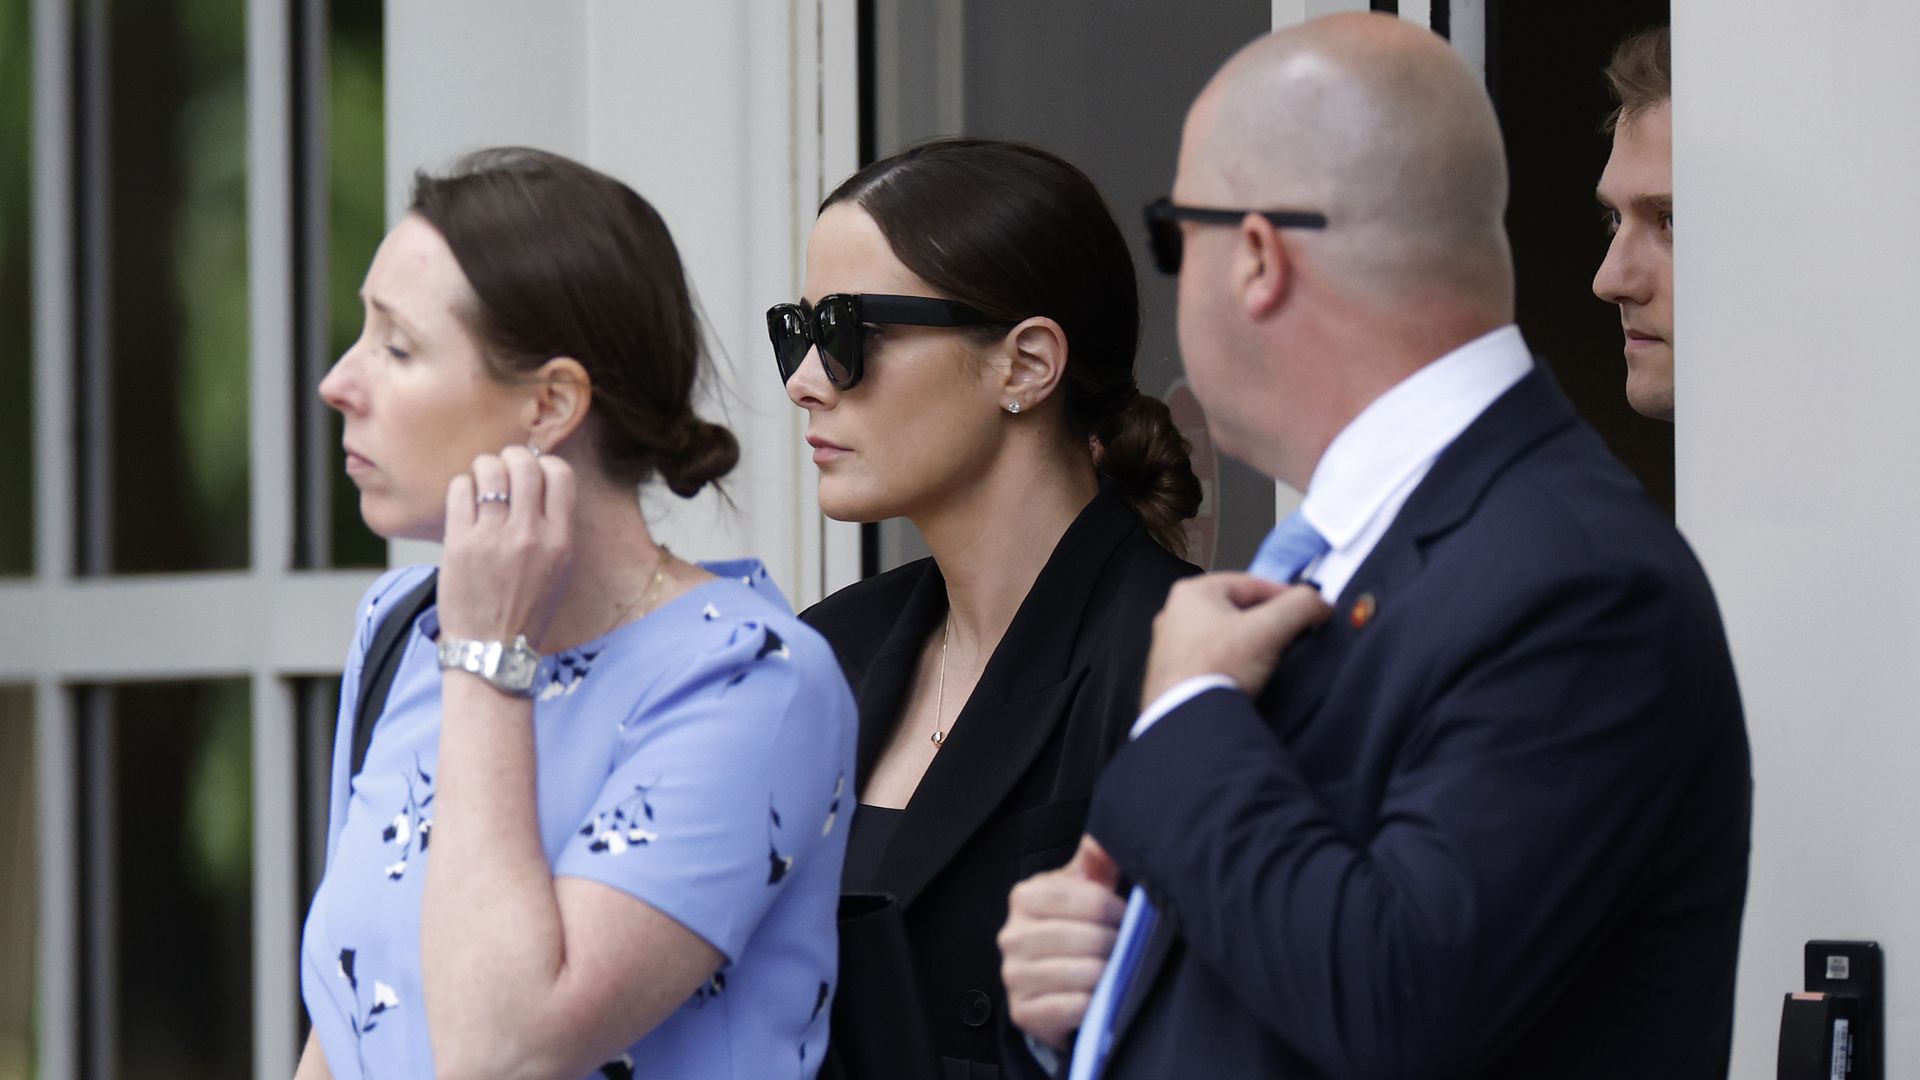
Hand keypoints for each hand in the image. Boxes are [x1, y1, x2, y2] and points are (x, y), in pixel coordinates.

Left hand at [439, 446, 575, 647]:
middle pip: (524, 464)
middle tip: (504, 465)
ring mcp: (493, 537)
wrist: (492, 650)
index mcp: (560, 540)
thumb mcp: (559, 570)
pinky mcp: (460, 543)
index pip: (561, 474)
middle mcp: (529, 535)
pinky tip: (465, 500)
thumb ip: (554, 528)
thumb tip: (539, 484)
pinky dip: (462, 486)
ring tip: (482, 481)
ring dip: (484, 467)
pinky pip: (460, 490)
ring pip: (489, 470)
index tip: (535, 472)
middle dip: (512, 456)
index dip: (546, 464)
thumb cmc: (526, 611)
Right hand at [999, 834, 1126, 1050]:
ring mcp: (1014, 976)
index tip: (1127, 917)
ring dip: (1108, 975)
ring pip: (1081, 974)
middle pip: (1086, 938)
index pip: (1087, 899)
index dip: (1117, 910)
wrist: (1047, 984)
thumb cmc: (1070, 928)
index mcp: (1025, 897)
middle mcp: (1011, 935)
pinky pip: (1070, 1008)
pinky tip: (1097, 998)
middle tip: (1125, 948)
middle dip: (1115, 945)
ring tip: (1114, 971)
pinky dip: (1092, 1004)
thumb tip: (1097, 841)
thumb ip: (1095, 863)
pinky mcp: (1022, 1012)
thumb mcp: (1082, 890)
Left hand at [1141, 572, 1329, 705]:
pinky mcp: (1170, 673)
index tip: (1309, 610)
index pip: (1252, 584)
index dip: (1286, 595)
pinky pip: (1210, 657)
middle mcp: (1174, 612)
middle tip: (1292, 633)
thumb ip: (1300, 606)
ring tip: (1272, 656)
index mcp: (1193, 592)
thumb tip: (1320, 602)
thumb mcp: (1269, 630)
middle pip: (1236, 608)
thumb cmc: (1222, 666)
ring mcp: (1168, 644)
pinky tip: (1245, 675)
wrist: (1189, 720)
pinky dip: (1231, 661)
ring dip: (1248, 641)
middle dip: (1267, 619)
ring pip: (1223, 634)